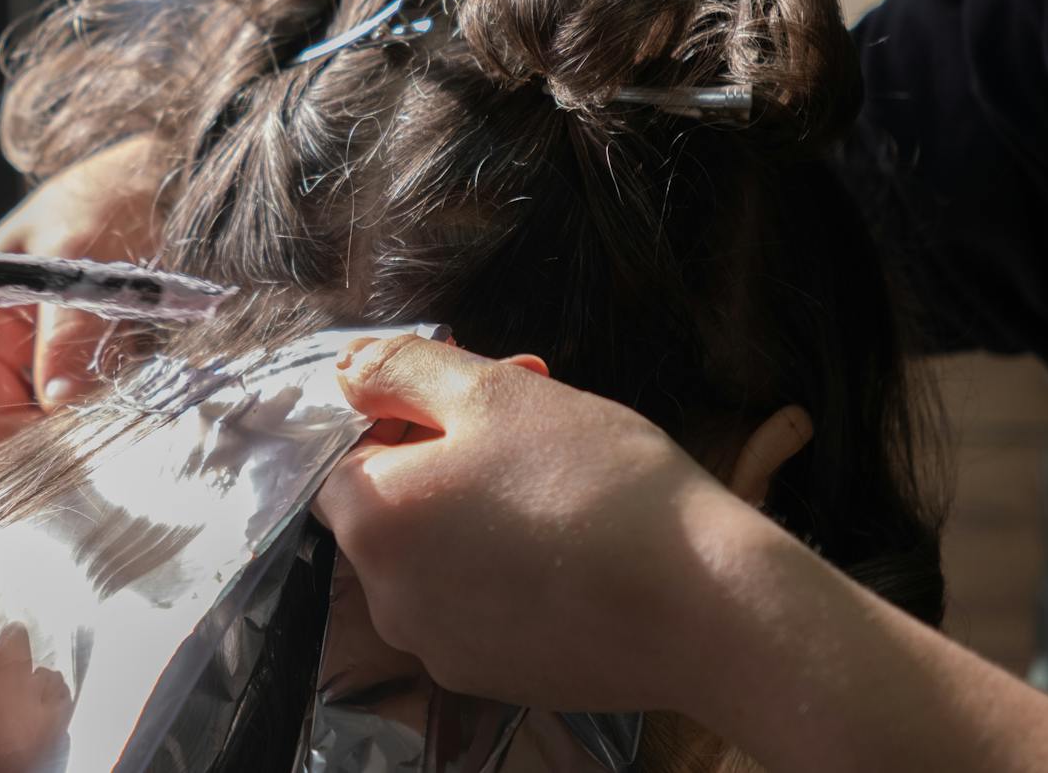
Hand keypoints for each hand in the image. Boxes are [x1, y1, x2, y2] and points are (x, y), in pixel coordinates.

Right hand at [0, 136, 159, 448]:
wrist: (152, 179)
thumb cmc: (107, 202)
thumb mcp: (84, 261)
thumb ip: (70, 334)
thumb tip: (59, 404)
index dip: (33, 450)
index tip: (93, 448)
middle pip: (6, 438)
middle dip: (63, 435)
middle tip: (123, 405)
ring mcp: (9, 363)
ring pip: (38, 431)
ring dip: (85, 418)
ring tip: (131, 374)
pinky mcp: (47, 366)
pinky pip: (65, 412)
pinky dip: (98, 403)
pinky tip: (130, 371)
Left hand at [311, 335, 745, 714]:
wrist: (703, 606)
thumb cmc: (596, 484)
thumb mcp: (494, 393)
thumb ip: (401, 372)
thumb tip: (346, 369)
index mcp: (373, 523)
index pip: (343, 452)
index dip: (403, 412)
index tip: (475, 394)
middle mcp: (387, 599)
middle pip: (395, 504)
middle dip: (450, 452)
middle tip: (534, 414)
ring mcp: (439, 648)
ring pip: (439, 553)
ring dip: (482, 506)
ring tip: (565, 473)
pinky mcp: (492, 678)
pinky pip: (478, 602)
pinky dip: (509, 566)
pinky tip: (575, 543)